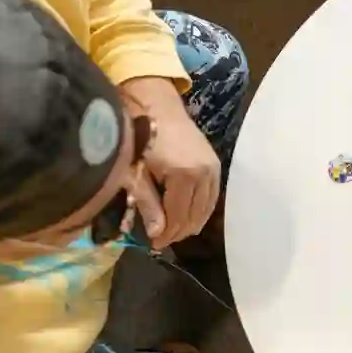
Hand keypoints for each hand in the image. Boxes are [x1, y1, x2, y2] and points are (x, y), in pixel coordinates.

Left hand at [120, 77, 220, 248]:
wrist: (157, 108)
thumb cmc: (139, 138)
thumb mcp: (136, 173)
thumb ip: (149, 205)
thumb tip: (157, 234)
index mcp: (184, 175)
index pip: (178, 217)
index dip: (166, 234)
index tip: (154, 244)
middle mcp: (205, 173)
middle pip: (195, 215)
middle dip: (179, 231)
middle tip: (162, 240)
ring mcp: (213, 169)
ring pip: (206, 208)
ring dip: (191, 222)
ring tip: (174, 229)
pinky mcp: (215, 165)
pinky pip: (212, 196)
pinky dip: (201, 209)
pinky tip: (188, 215)